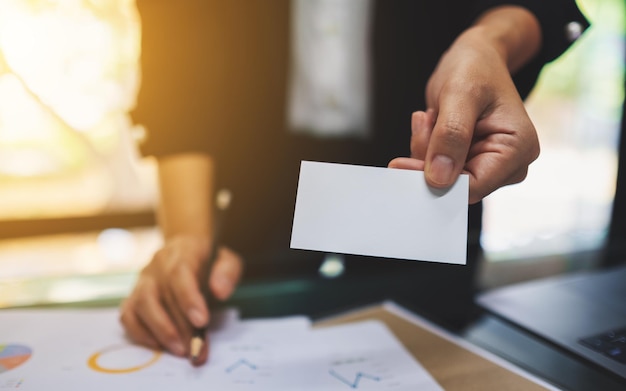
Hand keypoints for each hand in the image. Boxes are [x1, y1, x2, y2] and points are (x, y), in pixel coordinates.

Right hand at [120, 234, 242, 364]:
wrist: (185, 246)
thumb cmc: (209, 259)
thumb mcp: (228, 260)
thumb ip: (227, 273)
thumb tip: (220, 292)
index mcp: (182, 252)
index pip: (179, 274)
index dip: (188, 299)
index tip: (201, 322)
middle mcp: (157, 265)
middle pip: (162, 295)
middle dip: (180, 326)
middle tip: (196, 348)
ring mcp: (143, 280)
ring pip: (141, 305)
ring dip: (160, 331)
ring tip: (180, 350)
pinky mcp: (134, 295)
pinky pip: (128, 314)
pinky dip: (139, 332)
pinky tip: (158, 345)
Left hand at [389, 10, 540, 203]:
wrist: (475, 57)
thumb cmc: (475, 68)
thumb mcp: (460, 94)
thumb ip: (451, 135)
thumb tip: (439, 178)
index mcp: (518, 149)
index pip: (472, 187)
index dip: (436, 179)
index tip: (403, 163)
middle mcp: (508, 163)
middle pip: (455, 185)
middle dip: (429, 158)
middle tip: (425, 122)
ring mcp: (489, 163)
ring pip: (442, 177)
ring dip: (426, 149)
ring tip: (431, 116)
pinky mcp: (470, 160)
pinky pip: (437, 167)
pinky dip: (426, 147)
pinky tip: (431, 121)